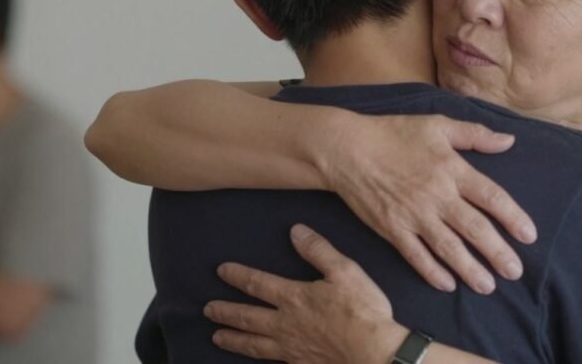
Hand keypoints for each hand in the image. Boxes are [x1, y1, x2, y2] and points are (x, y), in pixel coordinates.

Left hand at [206, 224, 408, 362]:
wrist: (374, 353)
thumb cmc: (362, 311)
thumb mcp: (345, 271)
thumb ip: (318, 251)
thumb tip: (296, 231)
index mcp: (294, 297)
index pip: (258, 284)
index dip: (238, 276)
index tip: (221, 271)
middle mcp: (286, 324)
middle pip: (248, 317)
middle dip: (225, 311)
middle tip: (207, 309)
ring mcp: (291, 348)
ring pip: (253, 344)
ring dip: (233, 339)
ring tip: (217, 337)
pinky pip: (271, 362)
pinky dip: (256, 359)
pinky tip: (254, 359)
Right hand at [325, 114, 536, 293]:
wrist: (347, 149)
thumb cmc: (393, 133)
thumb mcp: (437, 124)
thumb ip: (475, 135)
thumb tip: (509, 141)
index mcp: (452, 170)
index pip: (491, 197)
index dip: (513, 217)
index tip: (529, 235)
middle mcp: (437, 196)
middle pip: (475, 229)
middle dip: (498, 253)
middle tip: (514, 272)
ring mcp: (414, 216)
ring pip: (449, 249)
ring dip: (470, 269)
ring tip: (488, 286)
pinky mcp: (392, 229)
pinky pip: (416, 256)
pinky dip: (432, 272)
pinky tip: (448, 284)